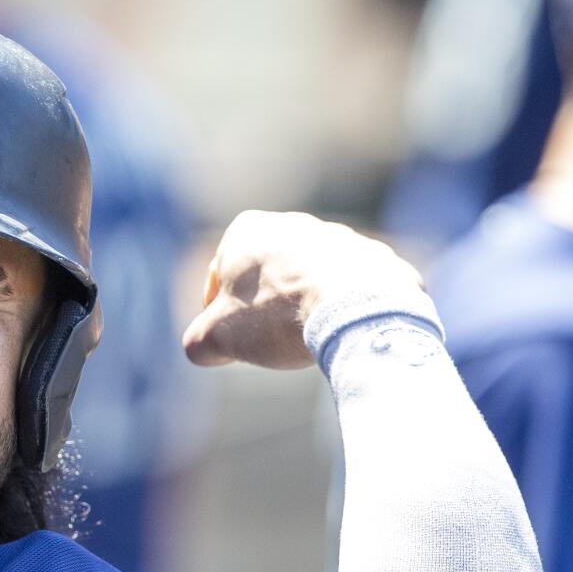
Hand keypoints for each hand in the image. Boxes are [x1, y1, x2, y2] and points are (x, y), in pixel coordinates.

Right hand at [182, 210, 424, 368]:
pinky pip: (349, 287)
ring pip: (309, 278)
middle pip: (266, 274)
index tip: (229, 338)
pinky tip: (338, 332)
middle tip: (265, 341)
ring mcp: (339, 238)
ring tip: (304, 339)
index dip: (217, 311)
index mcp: (247, 230)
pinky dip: (341, 307)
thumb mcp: (216, 337)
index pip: (219, 276)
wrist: (355, 309)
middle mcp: (293, 223)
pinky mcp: (375, 258)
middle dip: (263, 305)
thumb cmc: (276, 315)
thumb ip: (198, 340)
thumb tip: (202, 348)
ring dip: (302, 305)